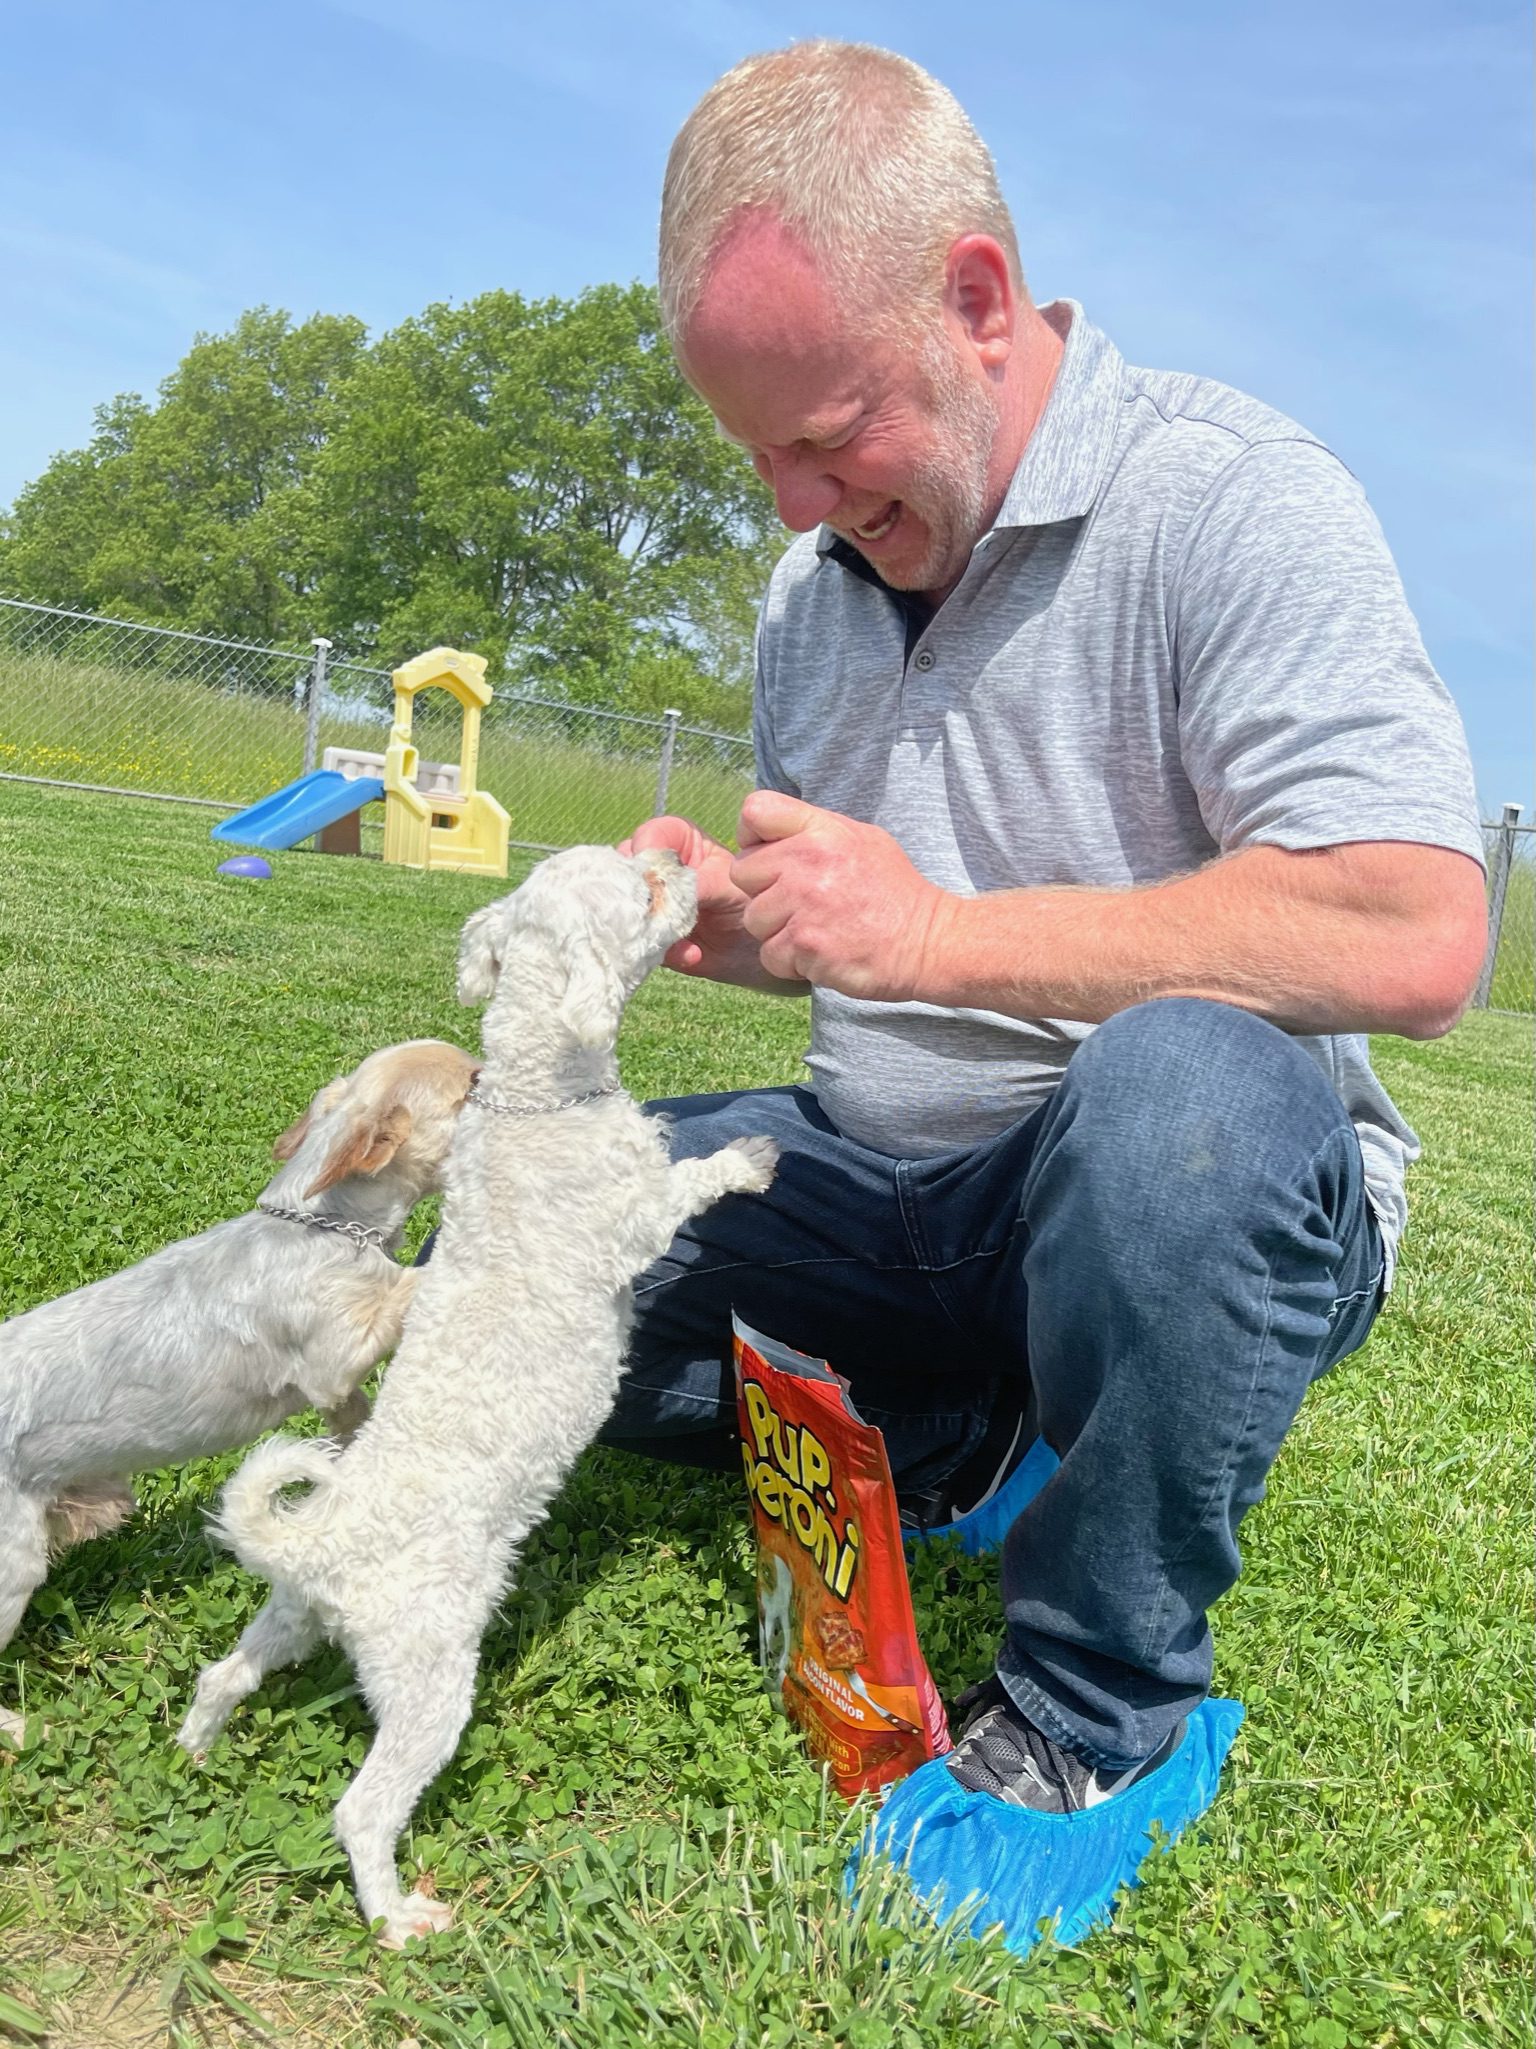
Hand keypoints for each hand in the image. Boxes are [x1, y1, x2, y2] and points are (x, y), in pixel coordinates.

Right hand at [620, 814, 801, 989]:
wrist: (767, 951)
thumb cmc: (755, 902)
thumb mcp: (731, 887)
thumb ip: (697, 884)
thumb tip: (662, 891)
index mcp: (681, 842)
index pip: (651, 835)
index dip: (646, 849)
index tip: (651, 872)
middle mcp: (660, 870)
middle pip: (627, 870)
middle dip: (642, 893)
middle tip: (660, 910)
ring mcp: (653, 904)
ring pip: (628, 908)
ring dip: (651, 925)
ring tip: (683, 939)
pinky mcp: (653, 938)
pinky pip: (643, 942)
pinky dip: (666, 952)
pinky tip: (693, 955)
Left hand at [729, 792, 953, 999]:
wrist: (928, 942)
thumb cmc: (893, 893)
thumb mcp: (861, 840)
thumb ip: (812, 832)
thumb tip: (767, 835)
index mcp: (821, 830)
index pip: (755, 811)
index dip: (751, 837)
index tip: (771, 858)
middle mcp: (809, 861)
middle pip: (742, 872)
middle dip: (763, 891)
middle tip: (800, 904)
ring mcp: (805, 903)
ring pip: (753, 919)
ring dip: (777, 931)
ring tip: (816, 929)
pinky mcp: (806, 944)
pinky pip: (770, 955)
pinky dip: (791, 963)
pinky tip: (821, 953)